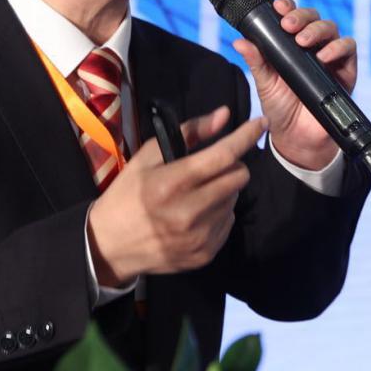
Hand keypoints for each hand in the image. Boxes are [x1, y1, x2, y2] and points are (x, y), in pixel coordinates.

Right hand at [86, 106, 266, 286]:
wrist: (110, 245)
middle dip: (232, 165)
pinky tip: (197, 214)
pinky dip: (219, 213)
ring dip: (224, 190)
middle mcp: (189, 212)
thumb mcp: (148, 156)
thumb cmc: (128, 194)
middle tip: (212, 166)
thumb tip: (224, 115)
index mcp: (172, 183)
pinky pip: (228, 223)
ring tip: (198, 193)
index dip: (246, 136)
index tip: (260, 123)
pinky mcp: (204, 254)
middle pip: (238, 177)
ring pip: (234, 199)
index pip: (223, 155)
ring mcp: (199, 237)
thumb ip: (189, 133)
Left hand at [232, 0, 356, 170]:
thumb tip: (238, 42)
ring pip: (331, 28)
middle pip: (313, 17)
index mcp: (290, 43)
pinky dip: (337, 47)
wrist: (298, 137)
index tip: (278, 7)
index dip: (287, 6)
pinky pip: (348, 48)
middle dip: (301, 16)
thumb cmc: (280, 108)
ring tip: (303, 41)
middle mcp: (312, 45)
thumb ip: (256, 62)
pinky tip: (324, 56)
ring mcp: (330, 55)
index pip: (292, 15)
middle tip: (288, 25)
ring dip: (317, 29)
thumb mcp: (264, 83)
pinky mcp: (346, 69)